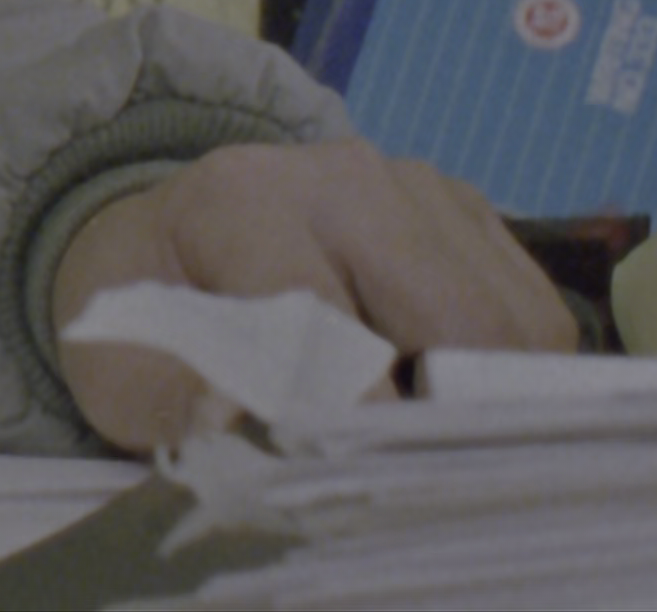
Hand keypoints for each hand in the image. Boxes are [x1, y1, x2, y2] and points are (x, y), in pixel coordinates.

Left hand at [49, 141, 575, 452]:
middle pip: (455, 323)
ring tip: (417, 437)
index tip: (361, 482)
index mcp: (241, 199)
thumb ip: (174, 402)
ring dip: (485, 400)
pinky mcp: (473, 215)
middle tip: (403, 478)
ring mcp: (421, 186)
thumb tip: (245, 430)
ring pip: (516, 324)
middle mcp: (344, 174)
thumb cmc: (142, 322)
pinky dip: (512, 376)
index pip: (328, 320)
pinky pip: (537, 317)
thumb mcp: (119, 371)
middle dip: (440, 416)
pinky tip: (444, 396)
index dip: (354, 414)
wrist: (162, 253)